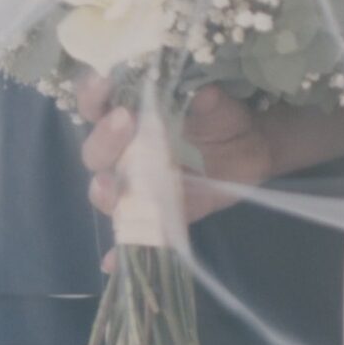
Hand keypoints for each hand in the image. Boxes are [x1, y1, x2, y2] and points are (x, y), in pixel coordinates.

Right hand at [78, 81, 343, 249]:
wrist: (251, 151)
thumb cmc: (224, 120)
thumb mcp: (220, 106)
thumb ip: (208, 101)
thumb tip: (202, 95)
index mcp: (130, 118)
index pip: (97, 105)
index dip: (93, 94)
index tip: (104, 80)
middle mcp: (125, 153)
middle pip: (96, 152)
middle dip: (105, 139)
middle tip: (126, 122)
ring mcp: (138, 188)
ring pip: (108, 193)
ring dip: (105, 192)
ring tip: (111, 186)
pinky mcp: (158, 217)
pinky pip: (133, 238)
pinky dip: (119, 255)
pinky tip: (112, 265)